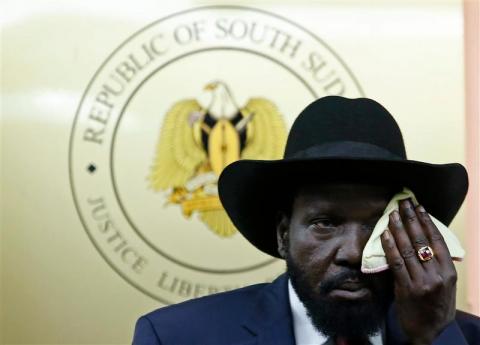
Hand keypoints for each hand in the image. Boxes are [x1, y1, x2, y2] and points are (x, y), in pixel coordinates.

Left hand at [381, 199, 456, 344]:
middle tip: (403, 203)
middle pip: (422, 241)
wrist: (428, 331)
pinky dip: (389, 246)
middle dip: (411, 219)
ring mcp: (421, 282)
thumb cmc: (437, 305)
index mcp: (449, 272)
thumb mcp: (447, 284)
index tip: (420, 207)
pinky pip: (395, 262)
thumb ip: (438, 264)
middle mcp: (437, 275)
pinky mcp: (405, 288)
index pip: (438, 241)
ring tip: (392, 214)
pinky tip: (385, 234)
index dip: (428, 222)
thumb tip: (427, 238)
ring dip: (398, 229)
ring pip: (407, 249)